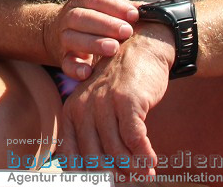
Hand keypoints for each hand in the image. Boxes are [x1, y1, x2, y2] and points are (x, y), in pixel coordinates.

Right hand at [43, 0, 137, 79]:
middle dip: (105, 24)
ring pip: (72, 38)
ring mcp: (63, 36)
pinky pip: (66, 63)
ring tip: (114, 48)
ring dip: (93, 43)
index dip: (114, 6)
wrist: (58, 30)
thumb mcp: (107, 6)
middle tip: (126, 32)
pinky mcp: (62, 57)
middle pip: (81, 17)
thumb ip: (125, 7)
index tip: (134, 15)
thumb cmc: (94, 17)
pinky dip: (75, 68)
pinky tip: (89, 72)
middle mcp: (69, 16)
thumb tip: (150, 9)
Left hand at [60, 25, 174, 174]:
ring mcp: (105, 104)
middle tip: (129, 181)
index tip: (103, 183)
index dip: (87, 176)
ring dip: (133, 169)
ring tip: (144, 174)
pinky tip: (151, 162)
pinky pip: (135, 138)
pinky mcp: (127, 101)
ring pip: (117, 151)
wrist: (139, 49)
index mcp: (71, 112)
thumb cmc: (119, 85)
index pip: (72, 155)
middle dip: (114, 175)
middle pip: (96, 158)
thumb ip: (92, 134)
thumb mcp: (96, 105)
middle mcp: (84, 108)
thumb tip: (98, 173)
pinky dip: (144, 155)